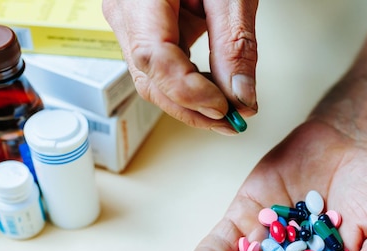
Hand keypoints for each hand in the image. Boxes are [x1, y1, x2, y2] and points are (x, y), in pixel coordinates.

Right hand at [102, 0, 258, 133]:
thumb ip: (236, 45)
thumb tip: (242, 97)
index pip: (154, 56)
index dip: (188, 91)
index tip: (224, 108)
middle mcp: (124, 10)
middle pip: (148, 77)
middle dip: (190, 108)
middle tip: (231, 123)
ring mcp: (128, 22)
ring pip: (150, 80)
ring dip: (189, 103)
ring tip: (226, 112)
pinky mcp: (140, 31)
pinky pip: (157, 69)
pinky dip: (186, 87)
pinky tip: (212, 93)